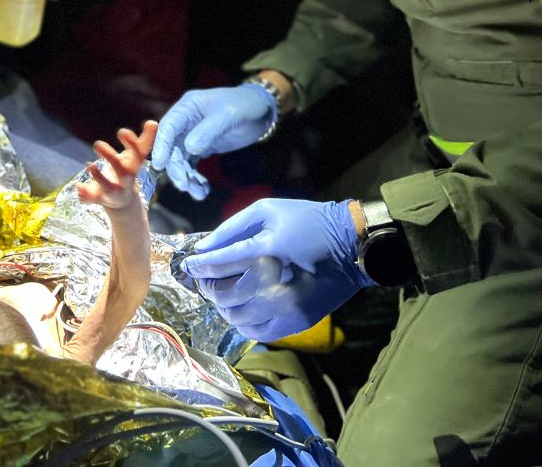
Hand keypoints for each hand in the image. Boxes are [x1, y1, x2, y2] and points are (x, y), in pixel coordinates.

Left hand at [78, 121, 157, 210]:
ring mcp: (112, 190)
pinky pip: (92, 198)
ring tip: (90, 165)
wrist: (123, 202)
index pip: (137, 155)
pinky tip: (78, 186)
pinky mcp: (99, 198)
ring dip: (99, 177)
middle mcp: (124, 180)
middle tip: (97, 143)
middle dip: (110, 157)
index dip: (131, 144)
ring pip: (107, 186)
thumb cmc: (128, 171)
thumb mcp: (136, 157)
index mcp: (133, 167)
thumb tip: (154, 122)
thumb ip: (145, 140)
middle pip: (121, 170)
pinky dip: (84, 194)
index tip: (122, 132)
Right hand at [150, 84, 276, 199]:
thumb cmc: (245, 105)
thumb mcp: (229, 114)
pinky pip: (192, 165)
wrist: (262, 110)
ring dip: (186, 177)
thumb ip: (208, 131)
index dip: (161, 145)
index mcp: (188, 107)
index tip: (160, 164)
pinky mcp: (201, 146)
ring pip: (181, 159)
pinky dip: (195, 178)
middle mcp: (185, 121)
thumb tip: (190, 148)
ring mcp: (192, 135)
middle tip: (184, 185)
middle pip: (172, 147)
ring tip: (198, 193)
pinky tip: (203, 189)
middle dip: (176, 167)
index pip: (168, 127)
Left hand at [179, 198, 370, 340]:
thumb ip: (232, 228)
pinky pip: (254, 332)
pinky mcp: (294, 322)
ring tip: (225, 293)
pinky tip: (244, 308)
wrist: (352, 246)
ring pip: (234, 316)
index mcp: (264, 251)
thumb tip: (204, 247)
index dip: (196, 265)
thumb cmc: (308, 221)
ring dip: (223, 306)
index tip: (189, 265)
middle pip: (222, 294)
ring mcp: (283, 307)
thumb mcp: (268, 210)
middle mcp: (272, 283)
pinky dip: (242, 322)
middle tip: (207, 279)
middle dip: (208, 285)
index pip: (216, 264)